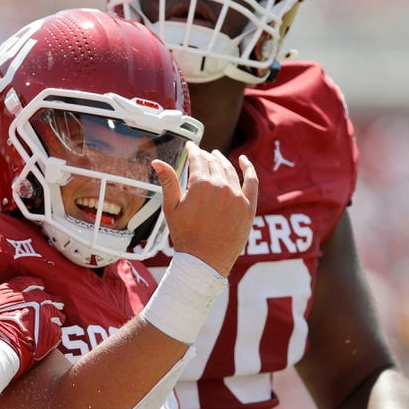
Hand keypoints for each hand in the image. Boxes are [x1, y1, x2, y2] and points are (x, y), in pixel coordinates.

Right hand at [0, 273, 63, 377]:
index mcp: (11, 290)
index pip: (29, 282)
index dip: (32, 287)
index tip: (34, 292)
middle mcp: (30, 299)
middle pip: (46, 295)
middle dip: (46, 301)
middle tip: (46, 308)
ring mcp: (43, 315)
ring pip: (56, 311)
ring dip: (54, 315)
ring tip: (52, 321)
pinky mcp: (51, 334)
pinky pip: (60, 330)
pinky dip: (57, 332)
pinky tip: (53, 337)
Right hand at [152, 142, 257, 275]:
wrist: (205, 261)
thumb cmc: (185, 236)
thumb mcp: (172, 208)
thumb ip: (168, 182)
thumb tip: (157, 161)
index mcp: (201, 185)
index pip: (198, 159)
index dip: (193, 150)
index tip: (190, 146)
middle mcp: (221, 186)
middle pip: (214, 163)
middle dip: (206, 156)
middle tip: (201, 154)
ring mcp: (237, 196)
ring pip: (230, 170)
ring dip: (222, 161)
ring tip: (217, 156)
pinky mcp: (249, 206)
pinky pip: (252, 181)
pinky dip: (248, 168)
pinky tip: (244, 160)